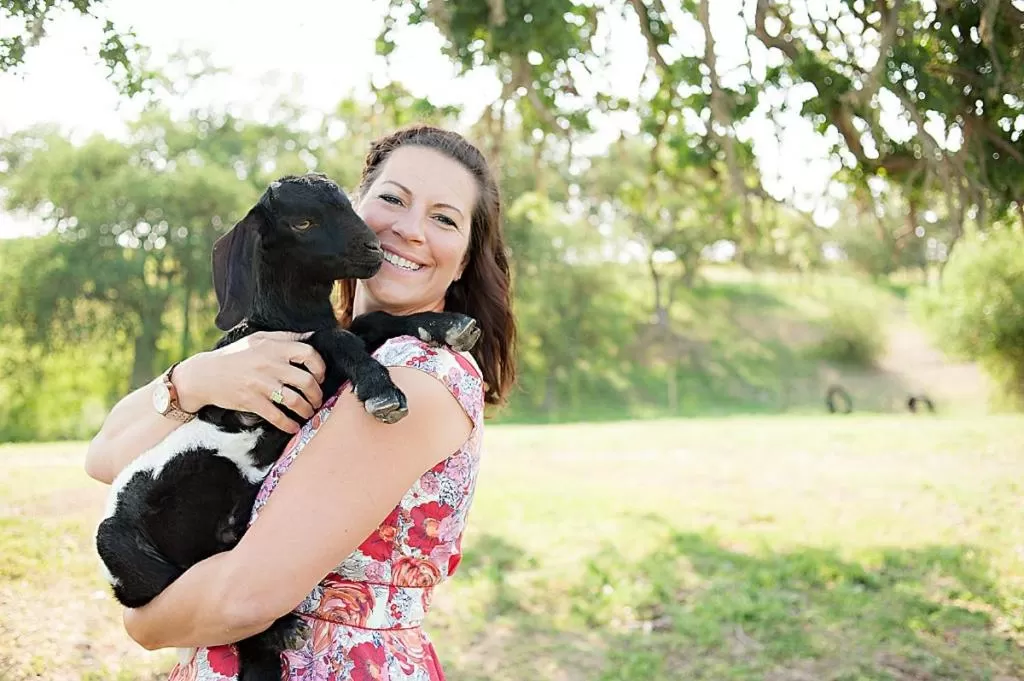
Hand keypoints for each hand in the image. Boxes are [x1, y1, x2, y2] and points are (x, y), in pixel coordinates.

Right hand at [175, 331, 326, 432]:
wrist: (204, 375)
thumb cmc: (234, 356)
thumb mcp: (258, 339)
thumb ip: (284, 337)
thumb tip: (312, 335)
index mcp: (273, 347)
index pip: (309, 354)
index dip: (320, 367)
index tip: (320, 376)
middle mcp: (270, 365)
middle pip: (307, 381)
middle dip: (317, 394)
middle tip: (317, 400)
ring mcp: (261, 384)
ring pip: (295, 401)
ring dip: (307, 410)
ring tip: (309, 413)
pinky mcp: (252, 401)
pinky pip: (277, 417)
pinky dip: (289, 425)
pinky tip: (294, 427)